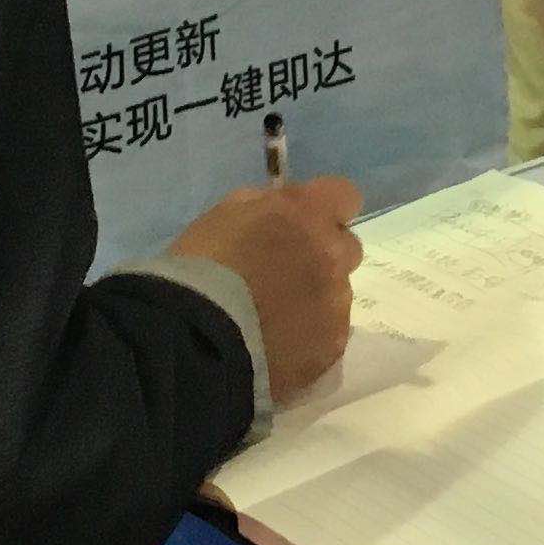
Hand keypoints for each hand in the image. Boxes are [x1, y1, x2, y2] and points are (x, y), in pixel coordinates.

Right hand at [172, 176, 365, 401]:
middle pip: (347, 248)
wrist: (196, 340)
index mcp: (308, 214)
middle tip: (285, 274)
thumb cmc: (201, 268)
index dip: (325, 209)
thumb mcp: (226, 214)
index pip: (344, 195)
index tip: (303, 223)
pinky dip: (310, 339)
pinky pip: (329, 336)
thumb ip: (265, 204)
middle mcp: (333, 256)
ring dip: (315, 299)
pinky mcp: (331, 349)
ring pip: (337, 295)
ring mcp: (336, 305)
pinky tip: (277, 347)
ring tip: (274, 320)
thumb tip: (283, 206)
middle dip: (323, 255)